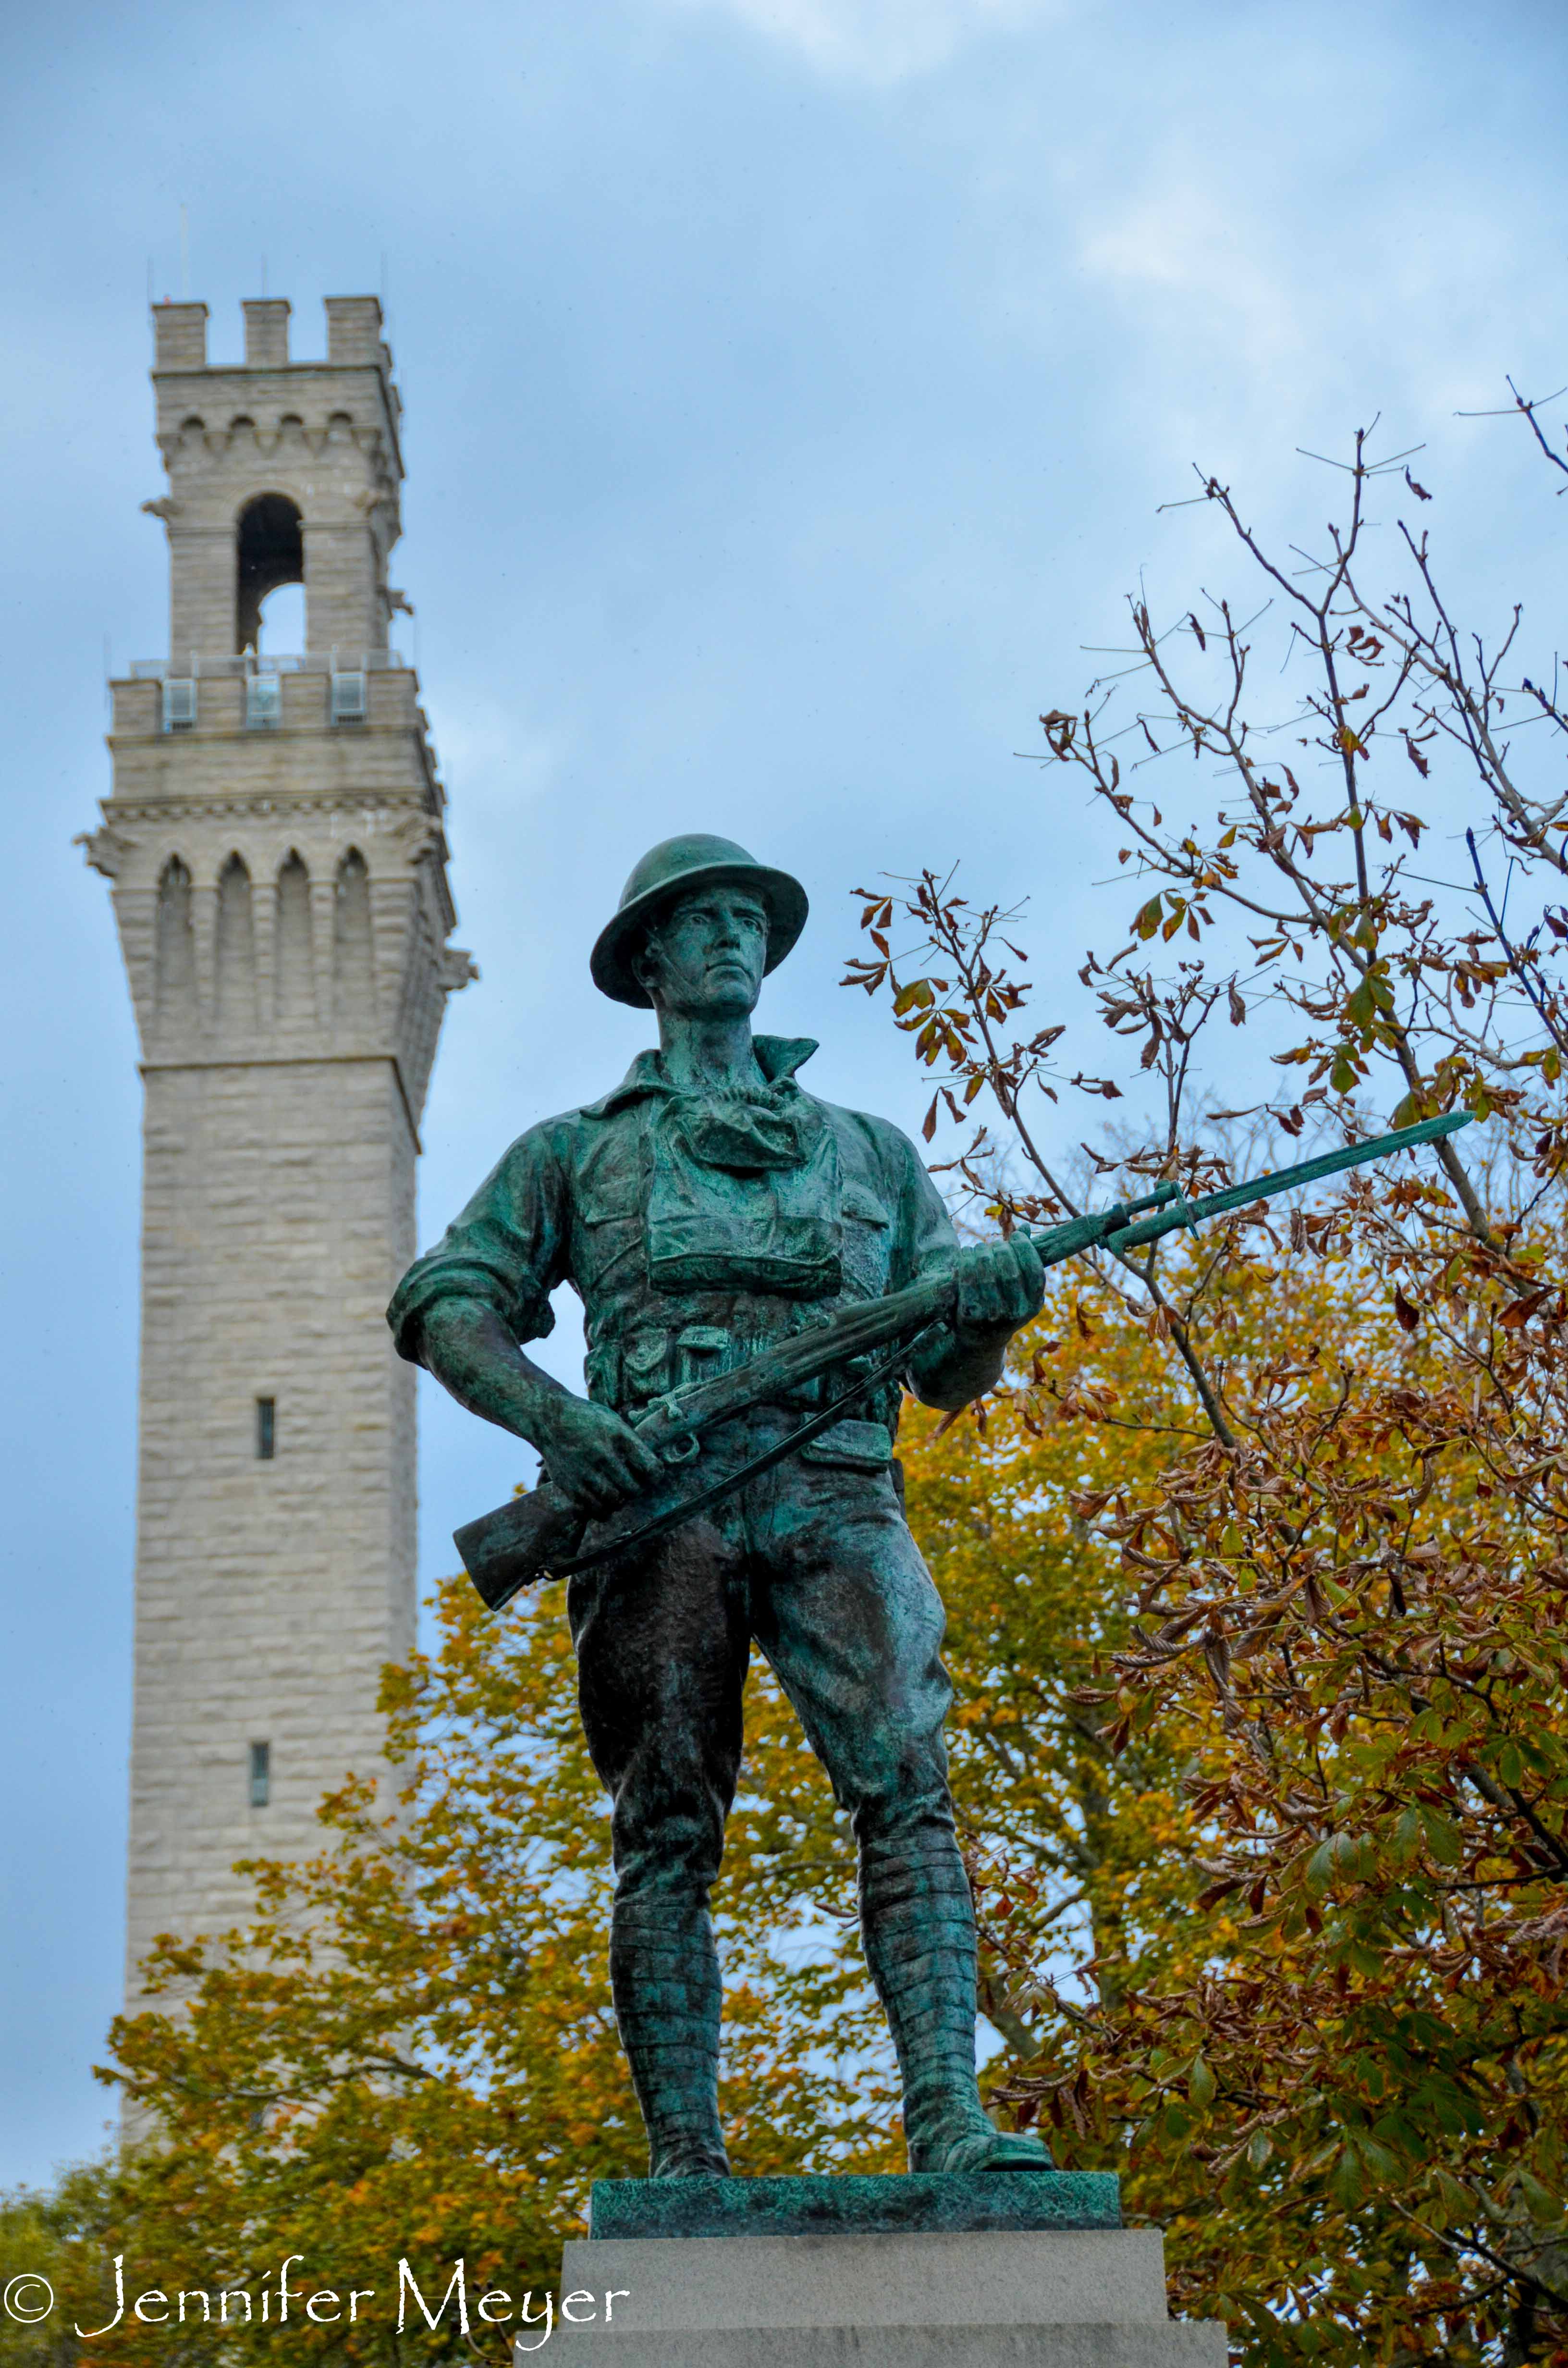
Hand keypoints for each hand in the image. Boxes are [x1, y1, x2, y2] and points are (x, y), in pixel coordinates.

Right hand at [531, 1395, 666, 1518]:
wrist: (548, 1418)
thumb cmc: (587, 1419)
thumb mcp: (613, 1421)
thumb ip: (631, 1444)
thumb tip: (652, 1470)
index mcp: (618, 1436)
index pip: (650, 1468)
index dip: (655, 1475)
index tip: (650, 1474)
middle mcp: (602, 1454)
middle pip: (634, 1489)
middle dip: (637, 1489)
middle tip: (632, 1484)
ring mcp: (584, 1471)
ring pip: (615, 1502)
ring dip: (620, 1500)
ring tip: (616, 1491)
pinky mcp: (570, 1485)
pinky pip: (595, 1510)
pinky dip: (603, 1509)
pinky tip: (602, 1499)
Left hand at [953, 1234, 1045, 1341]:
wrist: (980, 1340)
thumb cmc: (1003, 1306)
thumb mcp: (1019, 1290)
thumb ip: (1023, 1261)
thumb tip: (1024, 1228)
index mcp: (1034, 1305)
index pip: (1035, 1272)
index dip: (1025, 1249)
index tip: (1016, 1236)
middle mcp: (1016, 1313)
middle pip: (1010, 1271)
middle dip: (1002, 1249)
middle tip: (996, 1244)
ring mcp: (993, 1316)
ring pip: (988, 1273)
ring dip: (983, 1252)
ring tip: (981, 1248)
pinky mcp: (971, 1315)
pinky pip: (968, 1280)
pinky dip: (967, 1261)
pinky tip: (967, 1254)